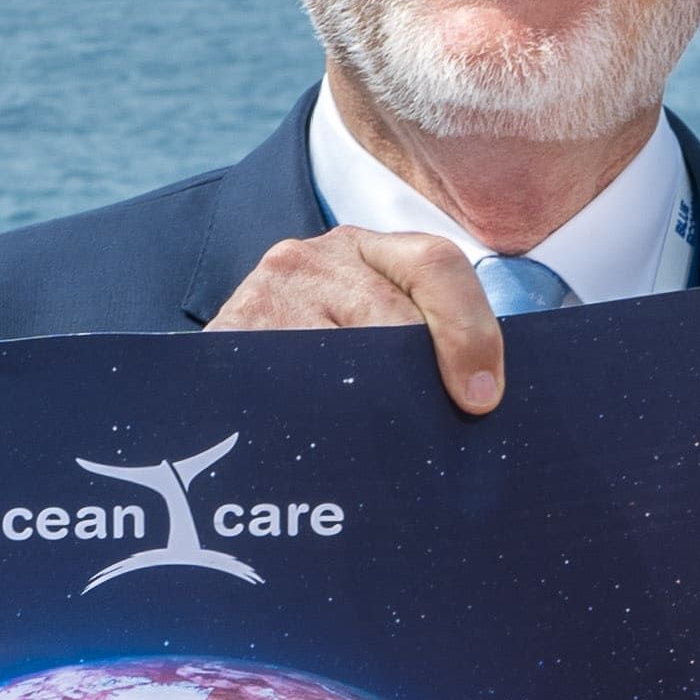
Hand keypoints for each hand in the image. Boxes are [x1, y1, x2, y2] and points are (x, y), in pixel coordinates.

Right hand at [207, 224, 509, 413]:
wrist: (215, 388)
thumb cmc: (323, 365)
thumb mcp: (373, 331)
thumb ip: (423, 345)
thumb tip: (484, 401)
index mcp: (367, 252)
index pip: (436, 266)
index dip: (470, 332)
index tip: (481, 398)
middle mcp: (314, 260)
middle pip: (397, 321)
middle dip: (422, 384)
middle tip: (430, 438)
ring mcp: (267, 295)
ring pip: (351, 362)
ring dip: (372, 412)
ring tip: (378, 447)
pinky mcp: (228, 339)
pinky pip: (294, 388)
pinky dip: (321, 421)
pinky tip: (329, 442)